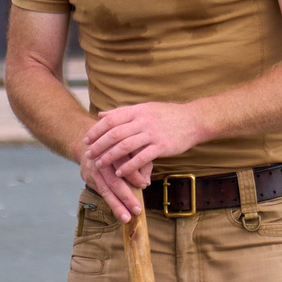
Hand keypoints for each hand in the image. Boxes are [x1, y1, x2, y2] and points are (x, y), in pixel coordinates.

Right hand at [77, 143, 141, 221]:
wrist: (93, 143)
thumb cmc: (119, 148)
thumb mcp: (134, 149)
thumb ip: (142, 163)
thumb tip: (147, 182)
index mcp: (114, 149)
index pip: (125, 164)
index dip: (135, 176)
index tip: (144, 186)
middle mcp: (101, 159)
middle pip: (114, 180)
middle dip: (126, 197)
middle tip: (137, 210)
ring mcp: (93, 169)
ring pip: (105, 190)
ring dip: (116, 205)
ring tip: (126, 218)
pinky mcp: (87, 177)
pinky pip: (100, 191)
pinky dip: (110, 202)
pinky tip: (118, 212)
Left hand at [81, 100, 211, 192]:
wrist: (194, 120)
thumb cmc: (168, 115)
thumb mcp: (145, 108)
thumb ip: (122, 112)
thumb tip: (101, 115)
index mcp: (138, 111)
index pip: (111, 119)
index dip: (97, 130)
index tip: (87, 139)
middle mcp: (143, 121)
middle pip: (115, 133)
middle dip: (99, 145)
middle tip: (89, 154)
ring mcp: (153, 133)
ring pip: (125, 146)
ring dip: (110, 156)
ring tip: (100, 164)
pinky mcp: (162, 146)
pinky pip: (141, 158)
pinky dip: (128, 166)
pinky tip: (120, 173)